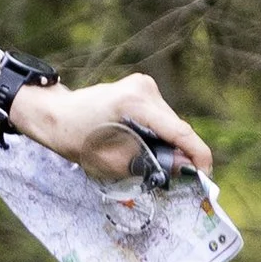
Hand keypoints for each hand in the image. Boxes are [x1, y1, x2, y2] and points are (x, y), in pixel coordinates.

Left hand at [8, 74, 213, 182]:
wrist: (54, 114)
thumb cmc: (75, 138)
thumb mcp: (111, 161)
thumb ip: (150, 163)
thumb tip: (184, 167)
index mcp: (135, 103)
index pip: (179, 130)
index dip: (197, 154)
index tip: (206, 174)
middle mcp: (144, 88)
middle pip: (176, 126)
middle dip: (180, 152)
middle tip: (178, 177)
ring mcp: (143, 84)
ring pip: (169, 121)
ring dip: (167, 142)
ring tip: (152, 161)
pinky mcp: (140, 87)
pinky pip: (159, 116)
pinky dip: (157, 132)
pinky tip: (143, 144)